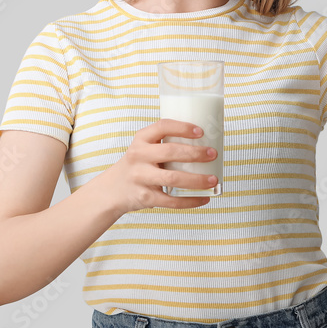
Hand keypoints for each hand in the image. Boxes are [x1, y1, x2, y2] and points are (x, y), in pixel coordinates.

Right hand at [98, 119, 218, 213]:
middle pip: (171, 152)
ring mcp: (140, 177)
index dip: (183, 127)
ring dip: (197, 179)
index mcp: (141, 139)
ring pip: (173, 178)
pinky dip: (190, 201)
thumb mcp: (144, 148)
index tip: (201, 132)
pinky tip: (204, 198)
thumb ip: (165, 144)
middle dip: (195, 153)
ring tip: (213, 179)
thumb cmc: (138, 165)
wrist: (112, 189)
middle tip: (213, 154)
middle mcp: (138, 156)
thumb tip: (205, 144)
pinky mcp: (144, 197)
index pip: (162, 126)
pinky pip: (171, 200)